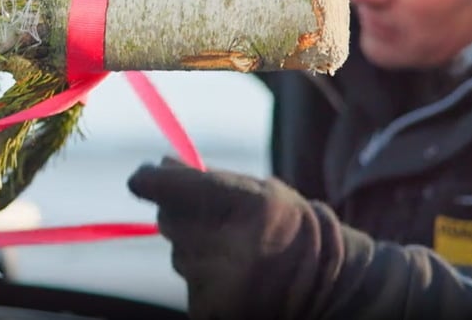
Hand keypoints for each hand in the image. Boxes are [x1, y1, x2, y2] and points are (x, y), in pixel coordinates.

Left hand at [128, 157, 344, 318]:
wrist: (329, 285)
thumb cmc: (287, 226)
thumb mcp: (256, 189)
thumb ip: (204, 178)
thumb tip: (157, 165)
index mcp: (244, 205)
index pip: (164, 187)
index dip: (150, 181)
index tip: (143, 178)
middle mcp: (227, 246)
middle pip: (167, 220)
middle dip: (182, 215)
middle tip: (217, 222)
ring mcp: (217, 285)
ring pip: (179, 254)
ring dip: (196, 250)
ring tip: (237, 255)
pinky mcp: (209, 312)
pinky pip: (190, 284)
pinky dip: (204, 280)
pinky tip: (235, 279)